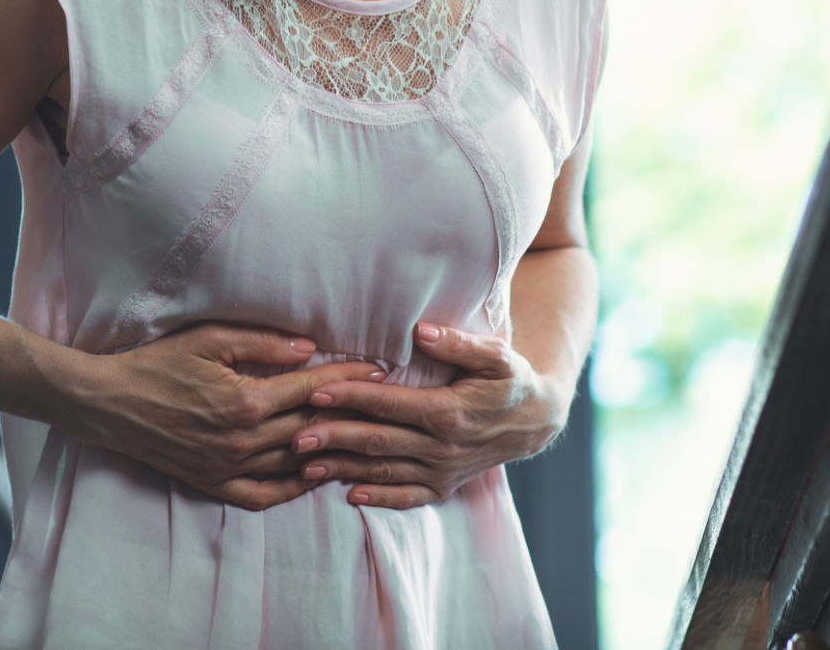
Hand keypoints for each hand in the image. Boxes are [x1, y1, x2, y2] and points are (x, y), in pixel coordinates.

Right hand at [64, 322, 385, 510]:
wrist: (109, 403)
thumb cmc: (156, 362)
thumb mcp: (208, 339)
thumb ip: (261, 342)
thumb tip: (309, 347)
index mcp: (245, 401)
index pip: (311, 390)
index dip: (348, 378)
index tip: (378, 369)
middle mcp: (242, 441)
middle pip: (312, 428)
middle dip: (351, 412)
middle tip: (384, 402)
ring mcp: (228, 468)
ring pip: (294, 465)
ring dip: (330, 451)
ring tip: (360, 439)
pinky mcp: (214, 484)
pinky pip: (264, 495)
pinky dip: (293, 488)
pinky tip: (312, 475)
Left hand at [286, 321, 569, 510]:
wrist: (536, 421)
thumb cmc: (511, 379)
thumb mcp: (496, 355)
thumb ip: (458, 343)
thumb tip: (420, 331)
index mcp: (449, 413)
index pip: (389, 404)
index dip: (350, 397)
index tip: (315, 391)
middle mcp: (442, 448)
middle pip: (378, 441)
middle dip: (333, 438)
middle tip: (293, 436)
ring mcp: (442, 471)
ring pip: (384, 471)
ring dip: (343, 469)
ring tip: (304, 467)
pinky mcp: (444, 486)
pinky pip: (408, 497)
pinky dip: (379, 497)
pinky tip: (349, 495)